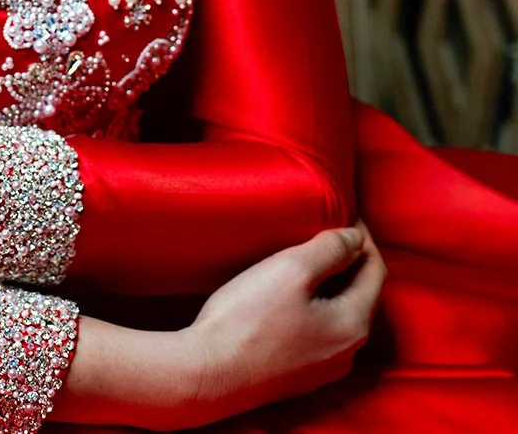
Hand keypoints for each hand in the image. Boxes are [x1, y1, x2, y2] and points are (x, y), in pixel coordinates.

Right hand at [179, 222, 385, 424]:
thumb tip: (354, 237)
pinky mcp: (298, 375)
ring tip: (310, 257)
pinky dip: (316, 306)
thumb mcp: (290, 270)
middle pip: (361, 295)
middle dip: (350, 261)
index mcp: (352, 325)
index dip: (363, 238)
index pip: (376, 272)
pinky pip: (320, 332)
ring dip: (333, 285)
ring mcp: (322, 368)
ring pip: (340, 315)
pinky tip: (292, 295)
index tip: (346, 212)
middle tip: (329, 231)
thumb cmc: (248, 319)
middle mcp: (346, 352)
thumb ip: (329, 250)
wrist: (211, 373)